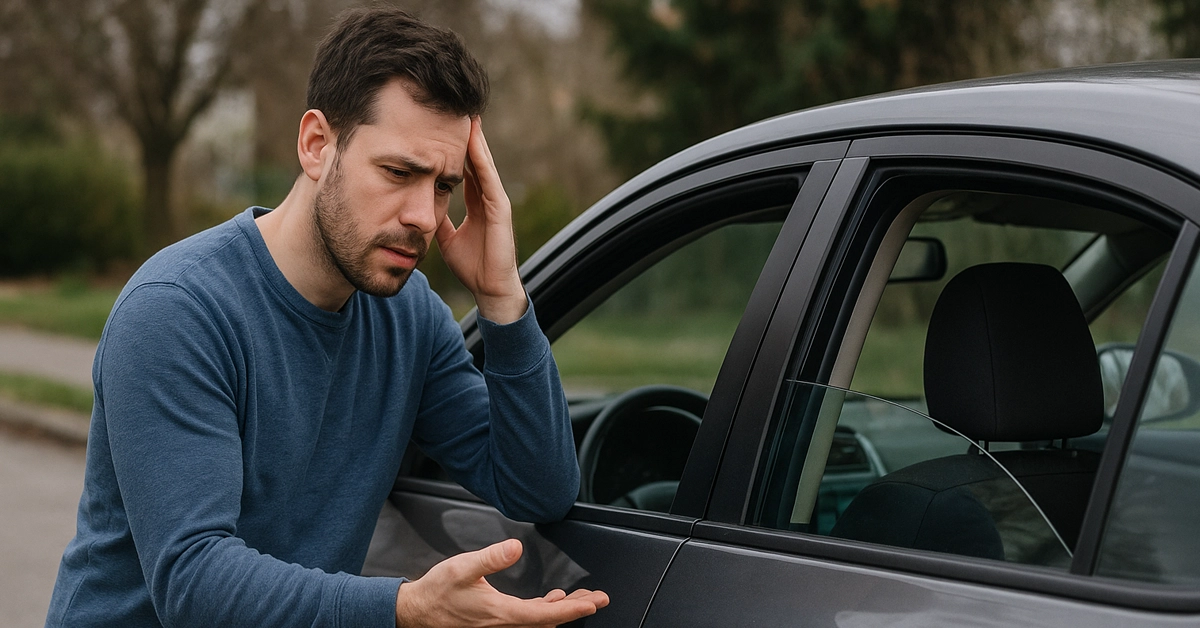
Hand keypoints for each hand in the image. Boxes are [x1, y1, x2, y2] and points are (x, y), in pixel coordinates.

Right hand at [395, 539, 608, 627]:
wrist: (416, 613)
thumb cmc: (437, 592)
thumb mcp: (462, 567)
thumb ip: (491, 557)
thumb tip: (515, 547)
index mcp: (501, 613)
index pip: (545, 614)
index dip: (571, 609)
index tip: (593, 602)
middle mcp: (505, 624)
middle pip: (549, 620)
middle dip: (576, 609)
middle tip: (599, 599)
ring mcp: (501, 625)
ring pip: (541, 621)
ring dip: (562, 610)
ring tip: (583, 598)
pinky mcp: (496, 621)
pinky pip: (529, 619)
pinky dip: (545, 610)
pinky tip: (551, 599)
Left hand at [436, 117, 527, 323]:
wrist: (490, 289)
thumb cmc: (472, 267)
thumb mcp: (447, 239)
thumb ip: (440, 221)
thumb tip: (420, 211)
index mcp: (476, 203)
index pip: (464, 168)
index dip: (453, 149)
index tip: (441, 127)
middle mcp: (487, 198)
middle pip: (475, 159)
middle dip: (465, 137)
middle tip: (456, 110)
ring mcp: (496, 201)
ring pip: (483, 163)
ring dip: (475, 140)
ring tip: (467, 116)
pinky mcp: (501, 209)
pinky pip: (489, 179)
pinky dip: (481, 159)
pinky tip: (474, 141)